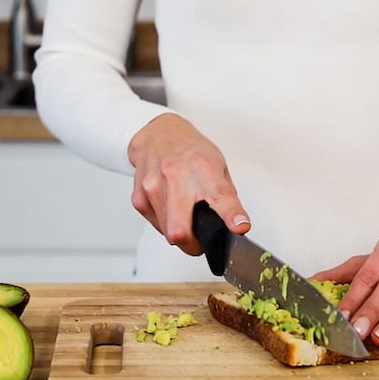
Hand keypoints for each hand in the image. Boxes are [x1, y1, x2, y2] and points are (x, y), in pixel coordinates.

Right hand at [127, 113, 250, 254]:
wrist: (157, 134)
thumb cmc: (191, 151)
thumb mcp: (218, 166)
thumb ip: (227, 197)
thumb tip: (237, 226)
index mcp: (204, 168)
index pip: (220, 195)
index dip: (231, 215)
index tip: (239, 227)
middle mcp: (177, 177)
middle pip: (180, 229)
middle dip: (192, 245)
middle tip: (200, 242)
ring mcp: (153, 187)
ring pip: (167, 233)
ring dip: (179, 233)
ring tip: (185, 215)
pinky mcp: (139, 197)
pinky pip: (156, 225)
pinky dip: (165, 223)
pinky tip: (170, 206)